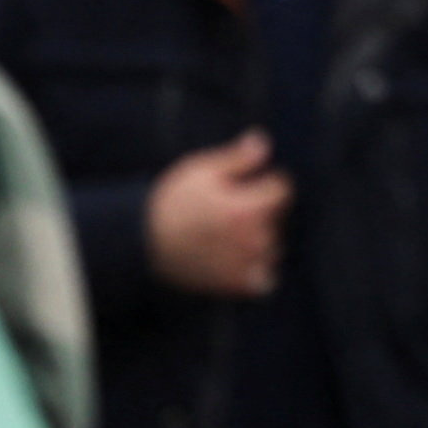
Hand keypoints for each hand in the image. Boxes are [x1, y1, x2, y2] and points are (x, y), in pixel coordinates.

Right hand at [146, 132, 289, 297]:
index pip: (282, 189)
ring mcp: (249, 265)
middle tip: (229, 207)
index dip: (265, 181)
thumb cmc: (174, 202)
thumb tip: (265, 142)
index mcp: (249, 209)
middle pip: (277, 218)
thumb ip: (239, 158)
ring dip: (261, 238)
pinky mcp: (239, 285)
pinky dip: (259, 269)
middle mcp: (255, 239)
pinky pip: (266, 278)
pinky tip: (240, 259)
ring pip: (273, 247)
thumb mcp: (202, 170)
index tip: (246, 183)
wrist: (145, 241)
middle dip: (261, 209)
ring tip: (229, 233)